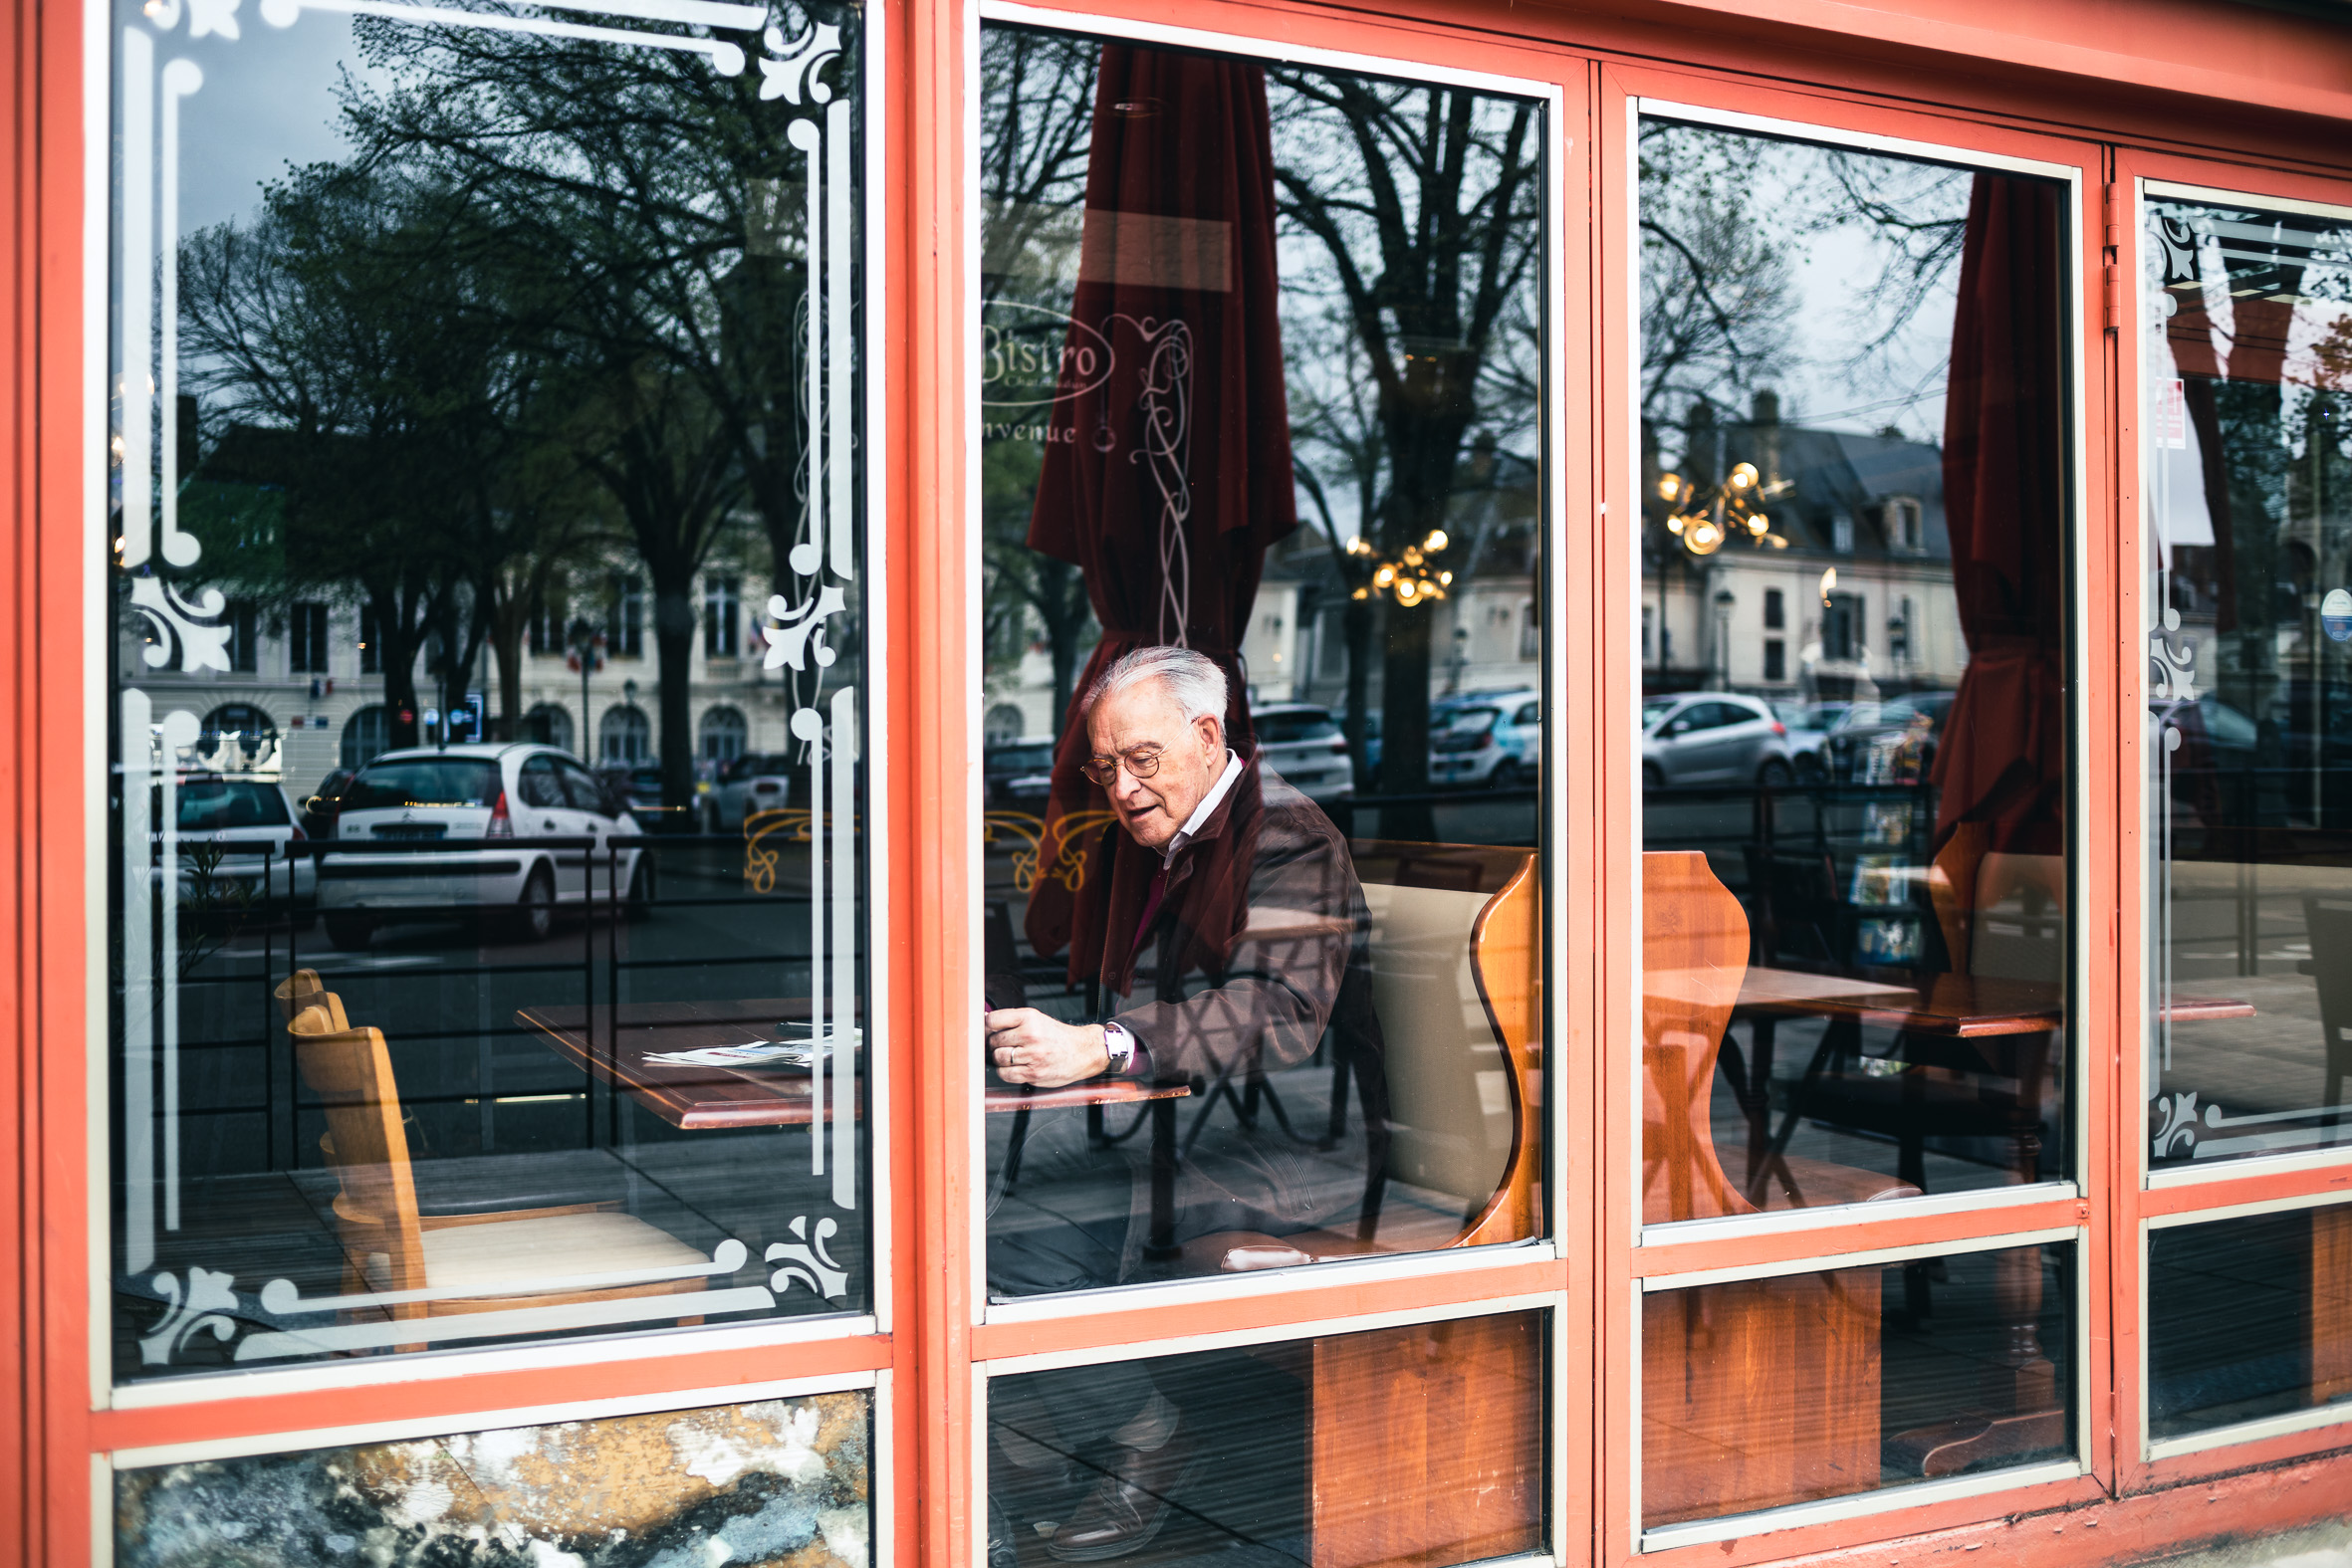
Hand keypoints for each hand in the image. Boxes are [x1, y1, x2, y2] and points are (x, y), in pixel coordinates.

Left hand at [985, 1008, 1108, 1086]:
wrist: (1082, 1052)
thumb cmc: (1058, 1037)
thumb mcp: (1037, 1020)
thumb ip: (1012, 1021)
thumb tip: (985, 1023)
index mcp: (1030, 1018)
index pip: (993, 1020)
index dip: (987, 1027)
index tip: (987, 1031)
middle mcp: (1031, 1034)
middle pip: (994, 1041)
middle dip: (995, 1045)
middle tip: (1004, 1045)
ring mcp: (1033, 1055)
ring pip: (998, 1058)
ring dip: (1000, 1059)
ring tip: (1010, 1057)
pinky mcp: (1034, 1073)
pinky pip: (1006, 1074)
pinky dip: (1005, 1072)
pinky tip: (1014, 1067)